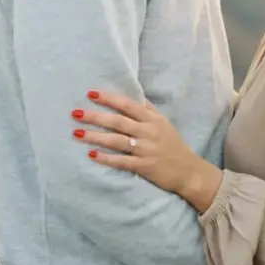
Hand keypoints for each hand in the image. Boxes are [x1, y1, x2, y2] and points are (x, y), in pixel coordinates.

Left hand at [71, 91, 222, 209]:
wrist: (188, 171)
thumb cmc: (173, 145)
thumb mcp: (164, 123)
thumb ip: (148, 109)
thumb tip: (134, 93)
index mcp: (153, 119)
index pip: (128, 105)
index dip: (109, 99)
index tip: (91, 93)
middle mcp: (148, 132)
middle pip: (118, 122)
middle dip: (96, 117)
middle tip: (76, 113)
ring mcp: (146, 150)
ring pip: (117, 141)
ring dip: (96, 137)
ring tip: (77, 133)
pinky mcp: (144, 167)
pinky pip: (122, 161)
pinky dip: (106, 158)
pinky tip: (92, 155)